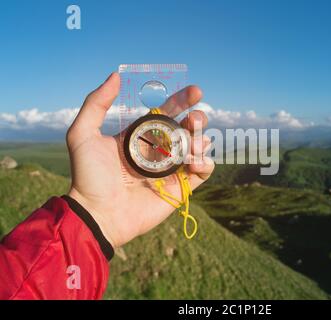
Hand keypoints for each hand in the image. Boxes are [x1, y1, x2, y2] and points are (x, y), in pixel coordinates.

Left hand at [66, 73, 213, 247]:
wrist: (98, 213)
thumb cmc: (89, 177)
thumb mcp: (82, 134)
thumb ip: (96, 103)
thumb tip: (116, 75)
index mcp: (141, 135)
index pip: (167, 112)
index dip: (182, 100)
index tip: (195, 91)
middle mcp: (159, 150)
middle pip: (187, 128)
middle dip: (197, 119)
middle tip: (195, 119)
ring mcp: (171, 169)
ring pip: (198, 147)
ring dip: (201, 139)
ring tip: (193, 143)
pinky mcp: (181, 188)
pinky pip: (203, 172)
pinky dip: (206, 163)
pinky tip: (196, 161)